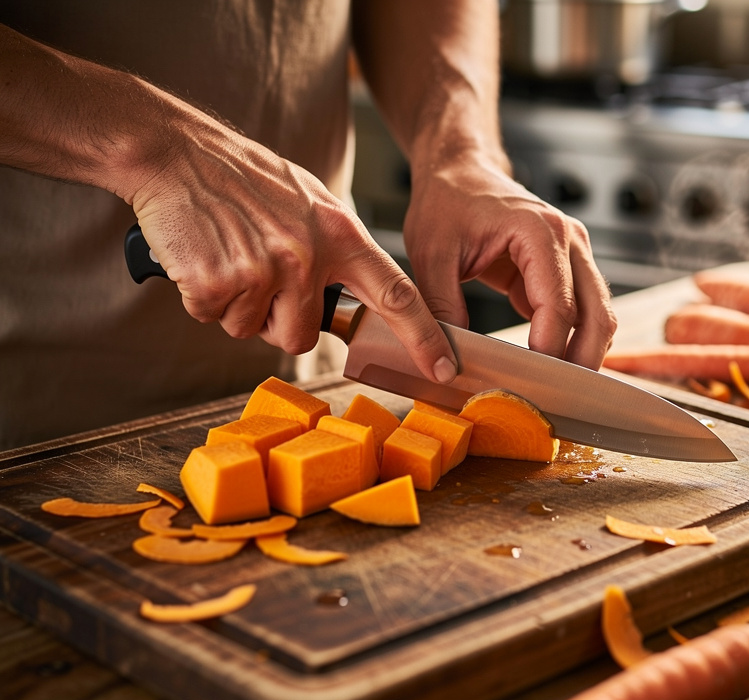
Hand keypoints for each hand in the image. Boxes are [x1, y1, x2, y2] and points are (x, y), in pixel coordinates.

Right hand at [128, 110, 456, 383]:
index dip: (424, 337)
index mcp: (340, 234)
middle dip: (278, 322)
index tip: (443, 369)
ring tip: (229, 256)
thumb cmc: (244, 178)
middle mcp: (308, 256)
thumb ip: (335, 248)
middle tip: (257, 276)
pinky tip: (203, 257)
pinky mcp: (218, 283)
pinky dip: (203, 297)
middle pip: (302, 336)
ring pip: (254, 332)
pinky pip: (213, 318)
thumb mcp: (310, 200)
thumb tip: (351, 297)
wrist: (175, 152)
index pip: (398, 295)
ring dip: (238, 308)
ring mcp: (263, 270)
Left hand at [402, 154, 616, 369]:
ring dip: (584, 355)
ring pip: (600, 316)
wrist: (460, 170)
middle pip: (597, 315)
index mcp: (540, 231)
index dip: (548, 352)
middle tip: (555, 400)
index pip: (559, 306)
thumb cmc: (447, 202)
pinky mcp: (568, 269)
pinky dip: (573, 341)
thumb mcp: (431, 255)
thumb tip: (447, 359)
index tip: (528, 385)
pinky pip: (583, 312)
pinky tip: (548, 367)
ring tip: (555, 390)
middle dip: (580, 362)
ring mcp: (576, 253)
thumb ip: (441, 307)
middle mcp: (570, 240)